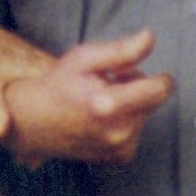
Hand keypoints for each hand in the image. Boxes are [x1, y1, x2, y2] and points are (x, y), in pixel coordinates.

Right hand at [0, 23, 170, 168]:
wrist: (34, 120)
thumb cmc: (58, 85)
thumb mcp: (85, 58)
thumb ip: (122, 50)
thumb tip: (150, 38)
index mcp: (109, 105)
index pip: (160, 89)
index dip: (161, 77)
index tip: (152, 73)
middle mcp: (117, 132)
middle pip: (153, 101)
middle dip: (137, 88)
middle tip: (108, 84)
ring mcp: (118, 148)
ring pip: (145, 116)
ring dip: (131, 106)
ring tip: (101, 101)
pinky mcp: (118, 157)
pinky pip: (137, 132)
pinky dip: (126, 123)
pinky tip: (103, 118)